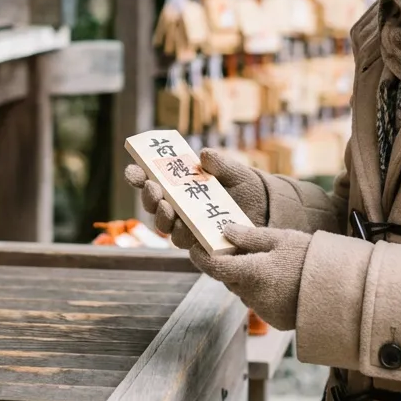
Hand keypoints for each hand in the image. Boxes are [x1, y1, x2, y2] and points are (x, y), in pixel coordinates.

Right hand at [124, 148, 269, 248]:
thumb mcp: (235, 173)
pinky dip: (183, 236)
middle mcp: (180, 208)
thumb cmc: (246, 188)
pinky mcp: (202, 245)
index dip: (139, 177)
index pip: (153, 181)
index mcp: (182, 186)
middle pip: (154, 206)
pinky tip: (186, 228)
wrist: (268, 211)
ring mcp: (189, 227)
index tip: (132, 170)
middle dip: (149, 197)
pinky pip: (186, 245)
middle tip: (153, 187)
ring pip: (166, 227)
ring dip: (162, 217)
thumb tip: (205, 155)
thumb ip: (220, 164)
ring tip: (168, 206)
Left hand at [189, 224, 310, 330]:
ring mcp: (262, 310)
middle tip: (234, 249)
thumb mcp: (281, 238)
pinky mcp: (273, 320)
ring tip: (263, 263)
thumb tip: (225, 230)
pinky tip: (277, 280)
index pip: (214, 267)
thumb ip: (250, 236)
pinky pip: (257, 301)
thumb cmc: (310, 258)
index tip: (195, 247)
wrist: (339, 290)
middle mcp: (252, 295)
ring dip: (244, 278)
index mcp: (251, 272)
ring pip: (242, 290)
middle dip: (227, 265)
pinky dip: (260, 291)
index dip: (200, 257)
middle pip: (227, 278)